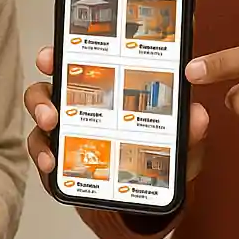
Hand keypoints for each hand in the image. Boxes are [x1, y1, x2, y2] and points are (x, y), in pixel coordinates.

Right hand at [25, 46, 209, 189]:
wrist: (142, 194)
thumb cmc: (156, 154)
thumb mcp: (178, 142)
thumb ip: (189, 129)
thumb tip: (199, 115)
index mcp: (110, 82)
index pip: (89, 54)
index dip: (72, 44)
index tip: (63, 45)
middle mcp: (81, 96)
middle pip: (55, 75)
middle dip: (49, 72)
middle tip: (52, 79)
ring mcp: (65, 123)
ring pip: (41, 105)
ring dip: (41, 110)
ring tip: (49, 123)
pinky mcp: (55, 151)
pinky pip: (40, 147)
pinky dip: (42, 153)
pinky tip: (51, 163)